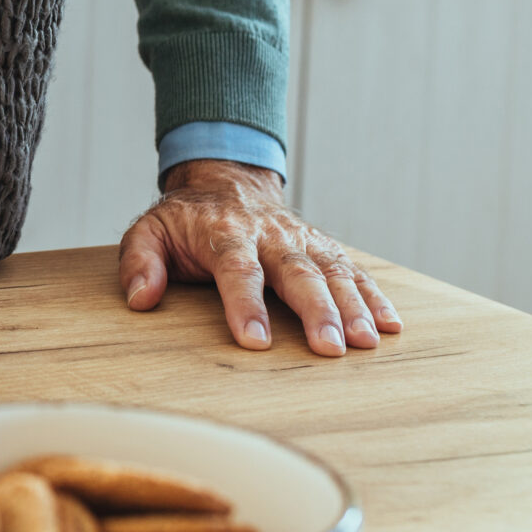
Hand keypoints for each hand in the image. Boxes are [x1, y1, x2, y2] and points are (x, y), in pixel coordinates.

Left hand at [117, 159, 402, 357]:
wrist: (226, 182)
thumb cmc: (185, 221)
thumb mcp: (149, 232)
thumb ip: (140, 261)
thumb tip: (141, 298)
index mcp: (225, 231)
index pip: (237, 269)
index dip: (246, 305)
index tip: (254, 342)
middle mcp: (270, 234)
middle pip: (296, 272)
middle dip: (315, 311)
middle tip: (329, 349)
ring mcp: (302, 239)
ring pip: (332, 271)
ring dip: (352, 307)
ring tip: (366, 343)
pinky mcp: (324, 248)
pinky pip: (353, 271)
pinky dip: (375, 297)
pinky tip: (392, 327)